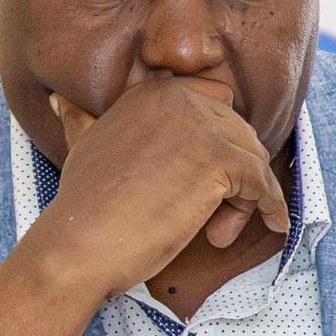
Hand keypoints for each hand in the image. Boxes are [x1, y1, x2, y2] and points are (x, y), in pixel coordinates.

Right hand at [28, 81, 289, 296]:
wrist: (79, 243)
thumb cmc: (83, 206)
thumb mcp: (83, 147)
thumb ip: (83, 120)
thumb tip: (61, 101)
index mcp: (153, 92)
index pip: (218, 105)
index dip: (220, 144)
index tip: (211, 179)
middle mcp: (178, 98)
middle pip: (239, 134)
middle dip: (234, 176)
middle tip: (214, 217)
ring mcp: (201, 126)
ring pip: (252, 159)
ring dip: (244, 197)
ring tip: (218, 231)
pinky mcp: (220, 160)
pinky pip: (264, 183)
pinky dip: (272, 206)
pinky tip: (274, 224)